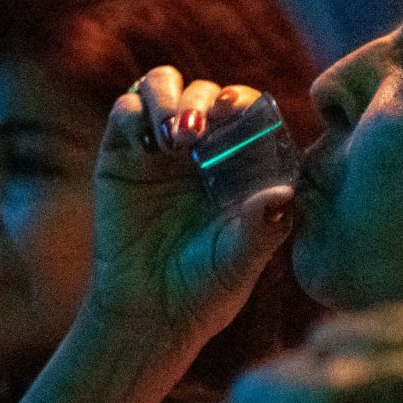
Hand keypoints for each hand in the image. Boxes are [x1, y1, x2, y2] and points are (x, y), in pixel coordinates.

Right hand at [85, 66, 294, 347]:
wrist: (149, 315)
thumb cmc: (205, 290)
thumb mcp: (240, 263)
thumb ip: (262, 229)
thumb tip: (282, 194)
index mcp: (237, 162)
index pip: (244, 108)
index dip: (241, 100)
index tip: (234, 110)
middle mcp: (199, 147)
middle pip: (203, 92)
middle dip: (200, 100)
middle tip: (193, 133)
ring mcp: (158, 148)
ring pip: (161, 88)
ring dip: (167, 99)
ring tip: (170, 139)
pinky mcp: (120, 155)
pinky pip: (125, 111)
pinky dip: (133, 111)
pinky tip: (143, 141)